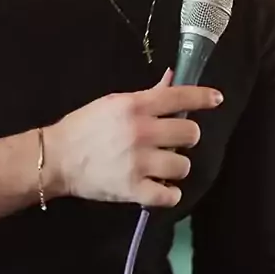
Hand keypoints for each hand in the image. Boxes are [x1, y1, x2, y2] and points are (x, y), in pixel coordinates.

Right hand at [47, 69, 222, 206]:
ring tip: (160, 165)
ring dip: (175, 166)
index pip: (179, 97)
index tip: (217, 99)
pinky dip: (169, 193)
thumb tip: (172, 78)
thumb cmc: (85, 126)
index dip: (203, 97)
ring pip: (183, 165)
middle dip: (184, 136)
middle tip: (171, 140)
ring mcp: (139, 162)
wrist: (57, 158)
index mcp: (135, 106)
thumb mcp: (114, 102)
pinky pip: (170, 195)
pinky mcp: (134, 189)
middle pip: (190, 133)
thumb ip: (148, 94)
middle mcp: (141, 131)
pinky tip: (160, 187)